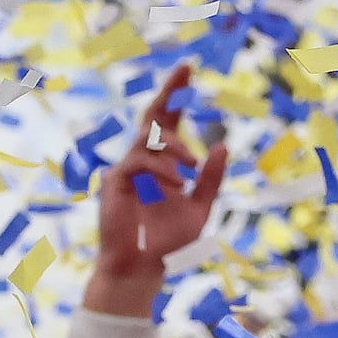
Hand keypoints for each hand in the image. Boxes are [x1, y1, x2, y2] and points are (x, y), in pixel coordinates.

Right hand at [94, 63, 228, 273]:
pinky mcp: (115, 183)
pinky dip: (159, 170)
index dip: (176, 95)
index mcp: (164, 163)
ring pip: (148, 140)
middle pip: (153, 118)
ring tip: (190, 169)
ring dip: (173, 149)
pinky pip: (136, 162)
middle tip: (184, 72)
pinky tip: (175, 185)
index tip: (188, 69)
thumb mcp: (199, 209)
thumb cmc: (168, 242)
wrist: (143, 269)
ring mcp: (127, 169)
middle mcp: (144, 161)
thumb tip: (222, 147)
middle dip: (168, 93)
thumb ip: (210, 180)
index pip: (169, 121)